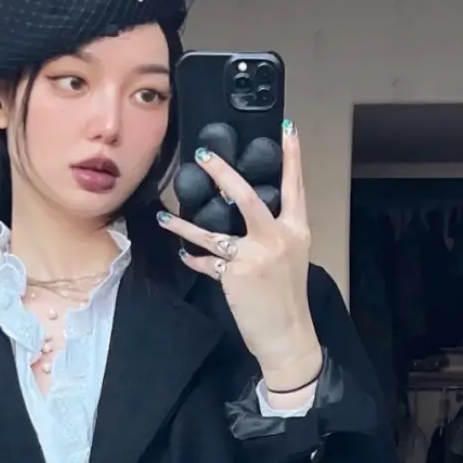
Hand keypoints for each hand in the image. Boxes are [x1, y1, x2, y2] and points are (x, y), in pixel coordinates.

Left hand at [159, 125, 321, 396]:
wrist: (287, 334)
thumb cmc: (287, 298)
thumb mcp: (290, 259)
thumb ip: (271, 234)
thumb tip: (247, 216)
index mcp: (296, 230)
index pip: (295, 186)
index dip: (292, 156)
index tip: (287, 127)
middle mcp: (277, 238)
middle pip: (245, 196)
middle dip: (221, 172)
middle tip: (202, 155)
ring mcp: (255, 255)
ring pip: (213, 230)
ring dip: (185, 224)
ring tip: (166, 216)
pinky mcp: (235, 274)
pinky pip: (207, 261)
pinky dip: (194, 258)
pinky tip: (183, 254)